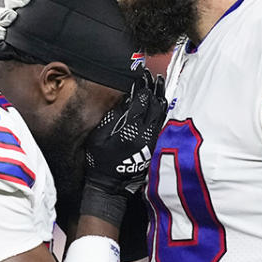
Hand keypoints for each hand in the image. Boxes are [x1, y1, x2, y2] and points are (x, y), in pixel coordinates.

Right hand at [80, 71, 166, 226]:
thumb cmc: (99, 161)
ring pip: (161, 114)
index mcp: (130, 129)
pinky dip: (161, 111)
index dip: (141, 86)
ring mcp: (152, 140)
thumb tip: (125, 101)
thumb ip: (113, 118)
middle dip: (153, 88)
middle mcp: (145, 133)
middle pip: (155, 105)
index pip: (141, 101)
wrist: (110, 185)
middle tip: (152, 77)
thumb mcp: (99, 138)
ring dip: (160, 98)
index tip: (140, 77)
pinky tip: (160, 104)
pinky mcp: (154, 146)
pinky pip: (161, 124)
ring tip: (158, 86)